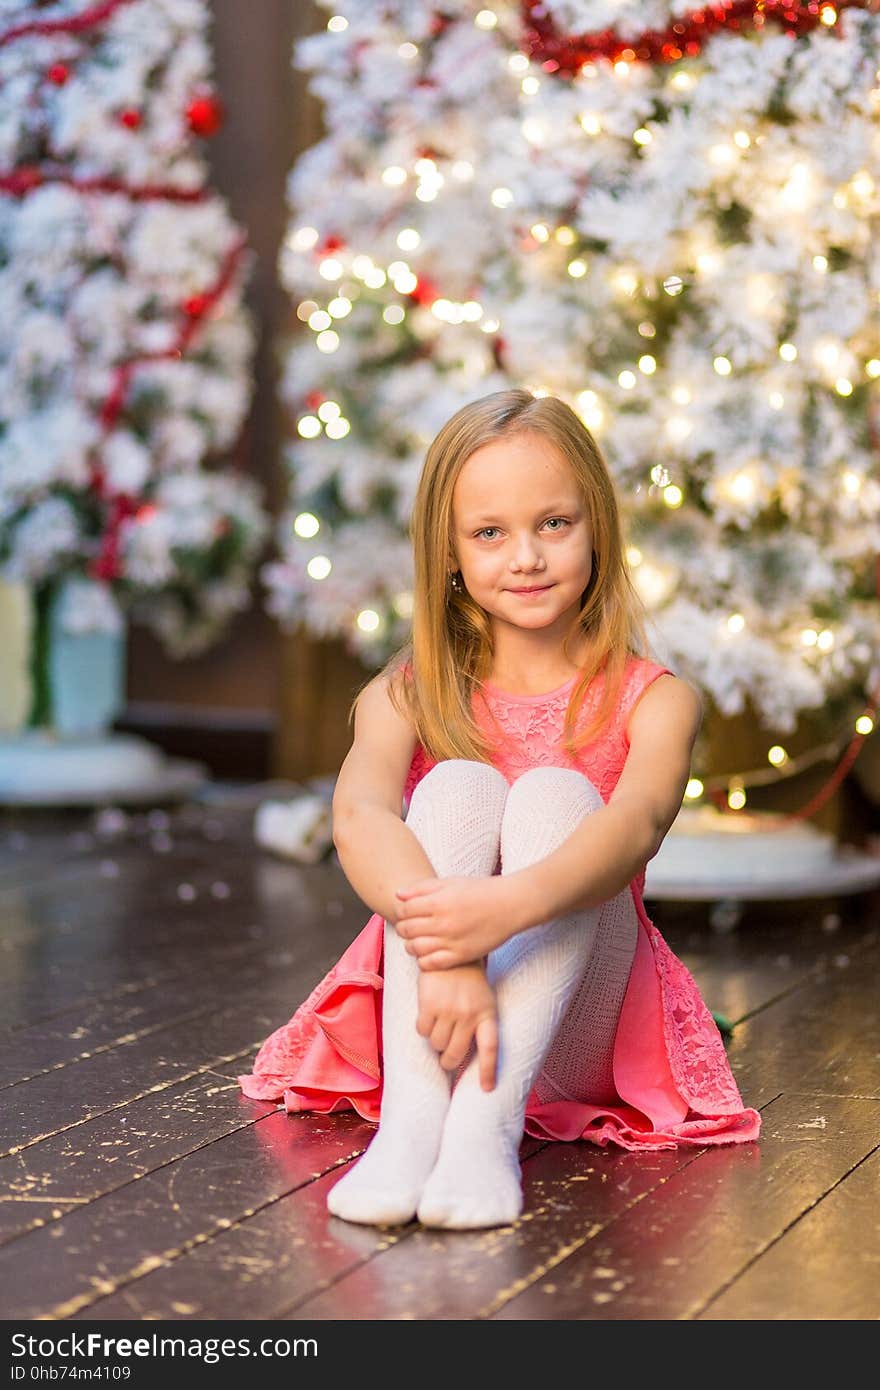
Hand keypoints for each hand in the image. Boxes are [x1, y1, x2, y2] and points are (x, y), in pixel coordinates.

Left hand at [393, 873, 514, 969]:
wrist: (510, 905)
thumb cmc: (481, 891)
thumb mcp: (451, 882)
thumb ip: (422, 888)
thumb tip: (398, 895)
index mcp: (439, 901)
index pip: (404, 910)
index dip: (401, 911)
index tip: (407, 911)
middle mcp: (442, 922)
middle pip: (406, 929)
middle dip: (404, 927)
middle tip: (411, 925)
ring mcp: (451, 941)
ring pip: (414, 949)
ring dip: (411, 944)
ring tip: (418, 939)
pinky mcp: (460, 956)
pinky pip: (430, 964)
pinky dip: (423, 960)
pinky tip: (428, 952)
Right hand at [417, 963, 497, 1090]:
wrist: (450, 954)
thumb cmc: (469, 983)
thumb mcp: (484, 1001)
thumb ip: (480, 1024)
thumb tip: (468, 1056)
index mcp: (487, 1014)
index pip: (490, 1049)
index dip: (489, 1071)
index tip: (487, 1089)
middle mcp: (469, 1014)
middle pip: (455, 1054)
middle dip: (448, 1061)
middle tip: (446, 1060)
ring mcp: (449, 1010)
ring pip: (437, 1044)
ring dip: (435, 1040)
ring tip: (439, 1024)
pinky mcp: (429, 1005)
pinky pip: (422, 1031)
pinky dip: (423, 1028)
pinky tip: (428, 1014)